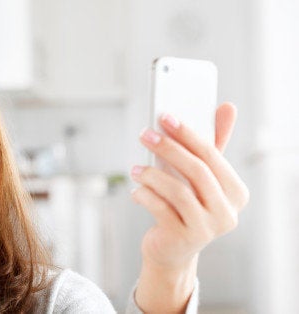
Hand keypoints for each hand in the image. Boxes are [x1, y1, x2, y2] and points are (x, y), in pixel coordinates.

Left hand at [130, 102, 248, 311]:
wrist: (172, 249)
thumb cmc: (186, 205)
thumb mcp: (199, 176)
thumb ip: (212, 144)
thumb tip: (227, 107)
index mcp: (236, 192)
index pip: (212, 156)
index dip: (188, 134)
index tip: (165, 116)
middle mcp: (227, 212)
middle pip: (197, 171)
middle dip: (168, 148)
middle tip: (145, 134)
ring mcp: (207, 228)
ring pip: (179, 192)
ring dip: (152, 175)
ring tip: (135, 169)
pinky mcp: (184, 239)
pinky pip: (161, 210)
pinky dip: (146, 196)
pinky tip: (136, 191)